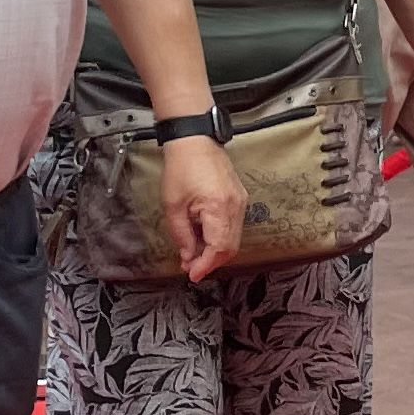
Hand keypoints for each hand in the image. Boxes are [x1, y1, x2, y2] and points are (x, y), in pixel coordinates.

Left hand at [156, 135, 248, 281]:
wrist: (194, 140)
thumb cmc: (182, 167)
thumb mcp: (173, 205)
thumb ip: (182, 235)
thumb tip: (188, 255)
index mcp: (219, 208)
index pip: (219, 248)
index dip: (205, 265)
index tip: (192, 274)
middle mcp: (236, 206)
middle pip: (231, 247)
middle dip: (211, 261)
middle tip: (191, 267)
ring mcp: (241, 201)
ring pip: (233, 238)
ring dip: (215, 250)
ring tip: (193, 253)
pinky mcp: (239, 198)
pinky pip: (233, 225)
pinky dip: (220, 237)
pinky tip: (203, 237)